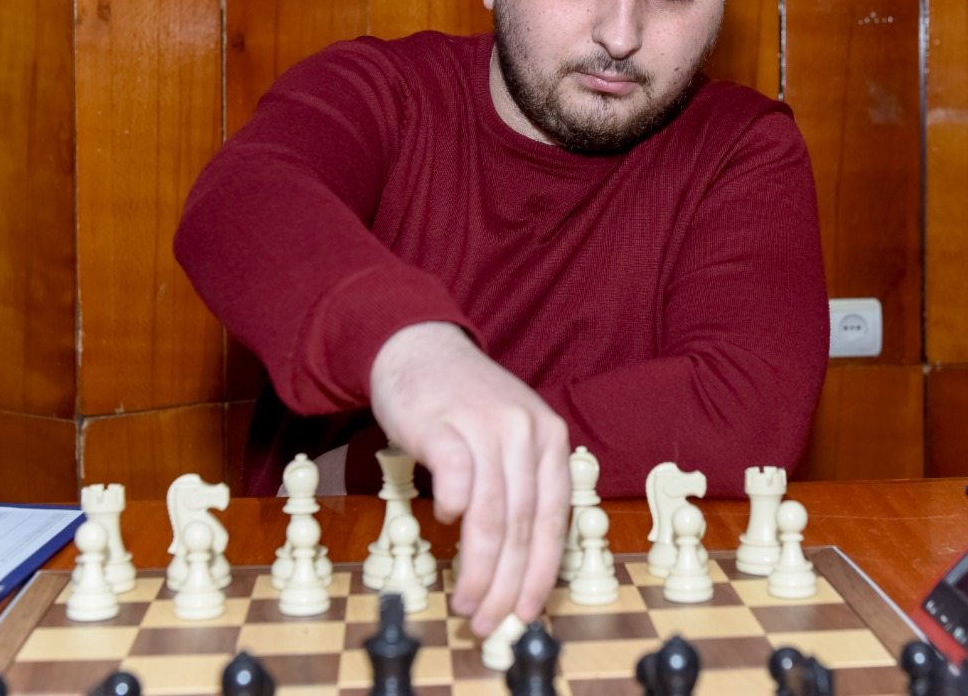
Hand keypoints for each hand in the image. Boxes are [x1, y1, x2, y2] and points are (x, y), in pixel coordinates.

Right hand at [370, 322, 569, 633]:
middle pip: (521, 524)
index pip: (552, 519)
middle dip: (506, 583)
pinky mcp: (442, 422)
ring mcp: (484, 424)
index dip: (539, 572)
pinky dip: (454, 504)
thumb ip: (518, 485)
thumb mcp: (507, 435)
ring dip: (477, 566)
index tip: (526, 611)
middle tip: (490, 620)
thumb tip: (517, 564)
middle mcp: (524, 430)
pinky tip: (446, 524)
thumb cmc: (460, 401)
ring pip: (491, 512)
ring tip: (465, 600)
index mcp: (549, 437)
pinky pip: (456, 473)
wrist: (415, 346)